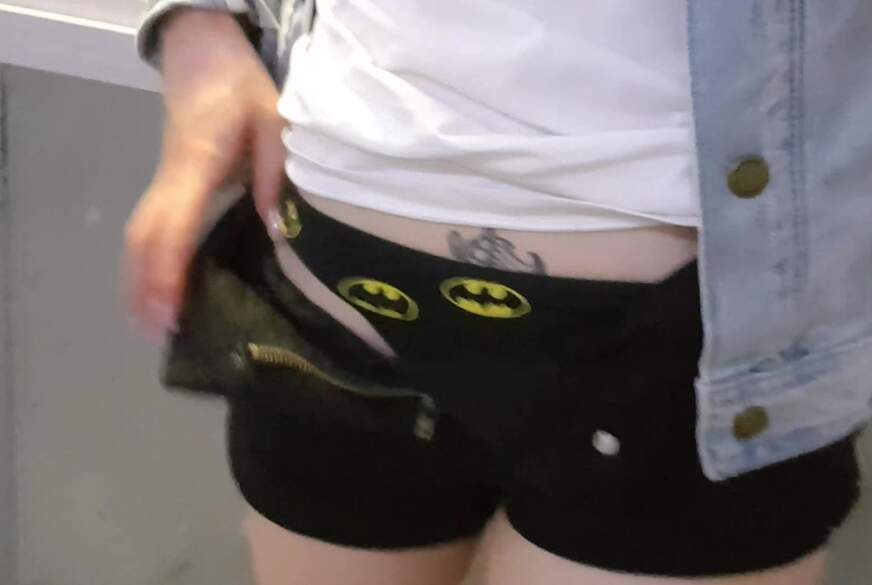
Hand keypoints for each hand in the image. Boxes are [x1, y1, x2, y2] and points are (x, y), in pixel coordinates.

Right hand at [125, 9, 286, 338]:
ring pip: (139, 235)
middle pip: (144, 237)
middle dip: (147, 288)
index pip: (175, 223)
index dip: (169, 270)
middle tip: (161, 336)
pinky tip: (157, 289)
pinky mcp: (167, 182)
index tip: (172, 311)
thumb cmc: (243, 88)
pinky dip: (146, 262)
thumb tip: (279, 233)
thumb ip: (276, 175)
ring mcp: (164, 179)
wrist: (206, 55)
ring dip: (140, 280)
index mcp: (198, 163)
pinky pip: (149, 228)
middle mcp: (171, 177)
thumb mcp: (275, 124)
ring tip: (154, 326)